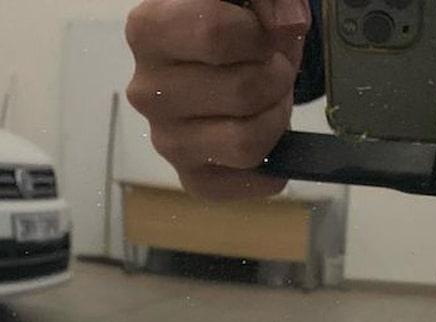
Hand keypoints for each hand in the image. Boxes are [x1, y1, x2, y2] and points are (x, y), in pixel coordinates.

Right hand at [126, 0, 310, 199]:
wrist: (222, 65)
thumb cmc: (234, 24)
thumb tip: (288, 26)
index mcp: (149, 31)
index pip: (217, 34)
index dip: (260, 34)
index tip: (265, 32)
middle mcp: (147, 91)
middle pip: (244, 90)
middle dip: (277, 76)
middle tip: (271, 67)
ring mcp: (166, 139)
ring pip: (246, 141)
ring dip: (276, 117)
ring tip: (268, 99)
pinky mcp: (189, 175)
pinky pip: (246, 182)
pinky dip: (272, 165)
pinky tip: (267, 139)